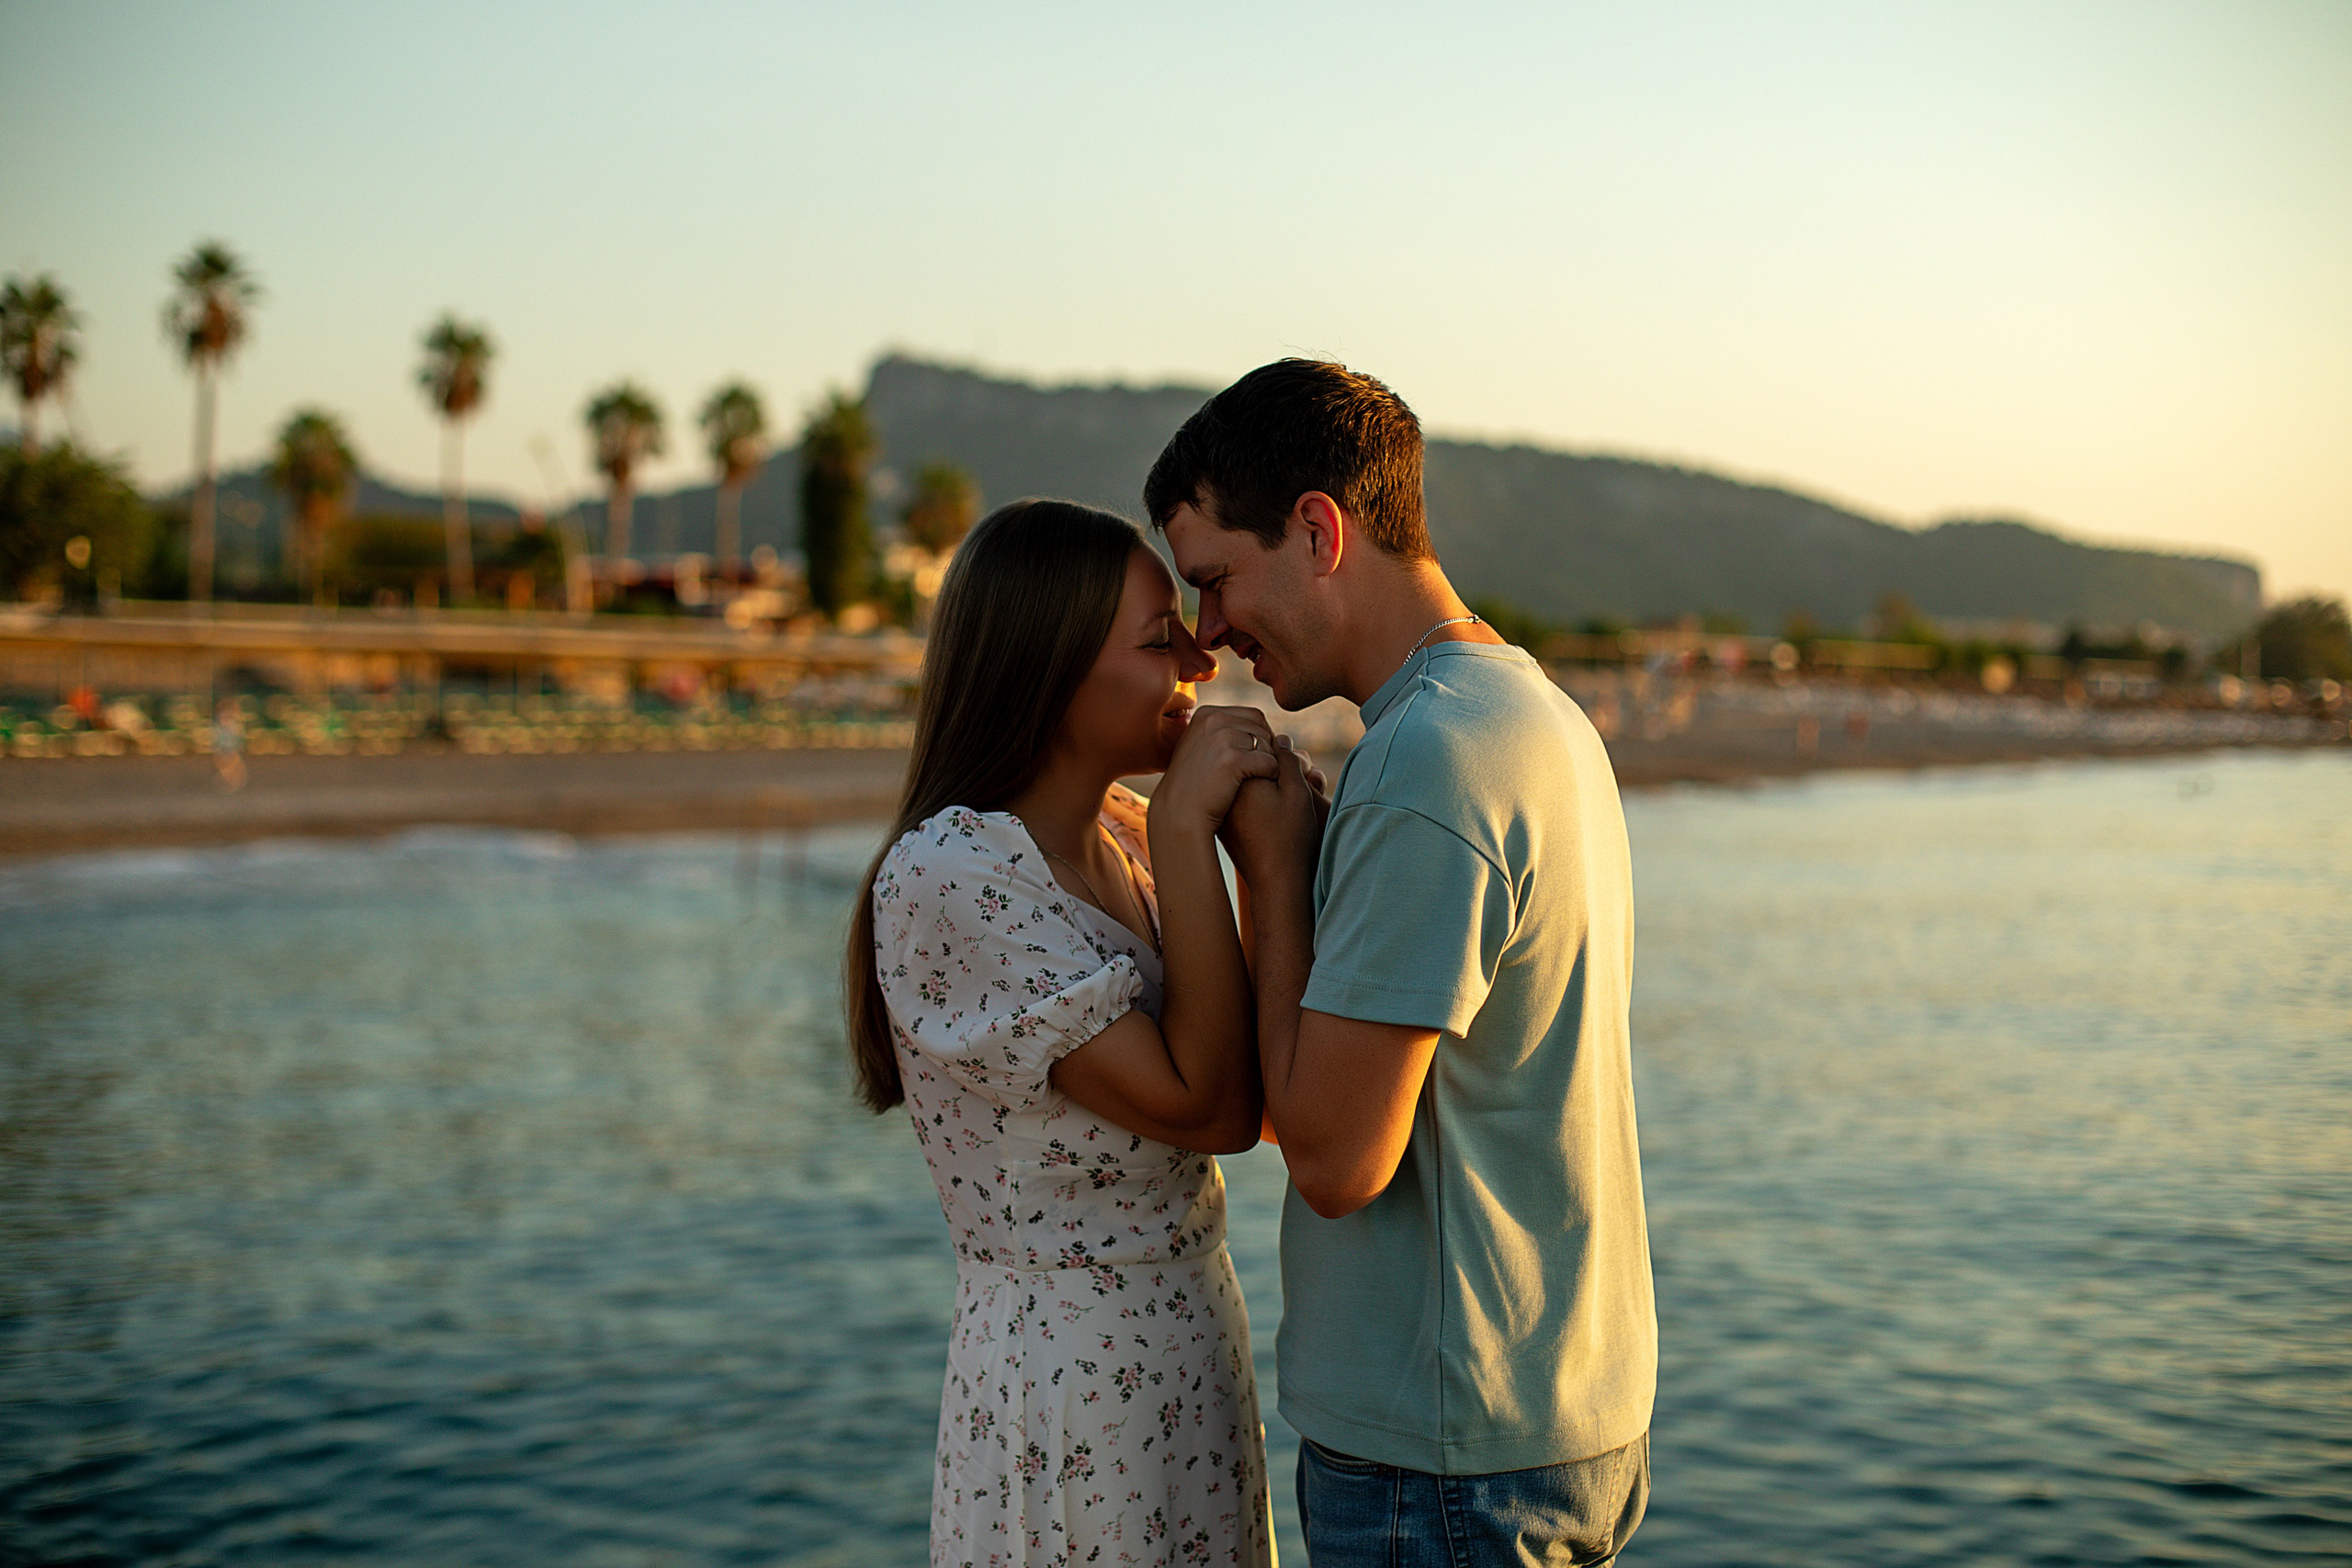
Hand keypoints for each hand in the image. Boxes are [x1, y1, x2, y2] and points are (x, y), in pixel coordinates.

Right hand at [1152, 704, 1280, 837]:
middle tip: (1260, 770)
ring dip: (1269, 762)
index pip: (1253, 716)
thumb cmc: (1192, 785)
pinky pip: (1270, 762)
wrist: (1179, 813)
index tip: (1254, 758)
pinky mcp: (1233, 760)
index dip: (1260, 737)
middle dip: (1267, 748)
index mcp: (1207, 714)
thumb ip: (1218, 732)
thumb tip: (1249, 725)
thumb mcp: (1198, 748)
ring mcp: (1222, 738)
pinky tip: (1260, 786)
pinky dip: (1270, 775)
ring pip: (1267, 744)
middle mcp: (1214, 720)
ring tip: (1257, 779)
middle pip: (1262, 727)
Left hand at [1222, 736, 1321, 897]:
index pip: (1261, 744)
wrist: (1275, 881)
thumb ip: (1286, 758)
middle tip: (1297, 790)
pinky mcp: (1224, 817)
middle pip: (1251, 759)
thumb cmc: (1290, 836)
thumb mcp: (1297, 791)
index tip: (1300, 777)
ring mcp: (1221, 803)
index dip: (1286, 757)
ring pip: (1247, 777)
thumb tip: (1277, 738)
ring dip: (1268, 782)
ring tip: (1286, 806)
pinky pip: (1242, 795)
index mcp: (1240, 775)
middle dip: (1276, 768)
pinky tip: (1274, 814)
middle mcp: (1224, 787)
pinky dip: (1259, 798)